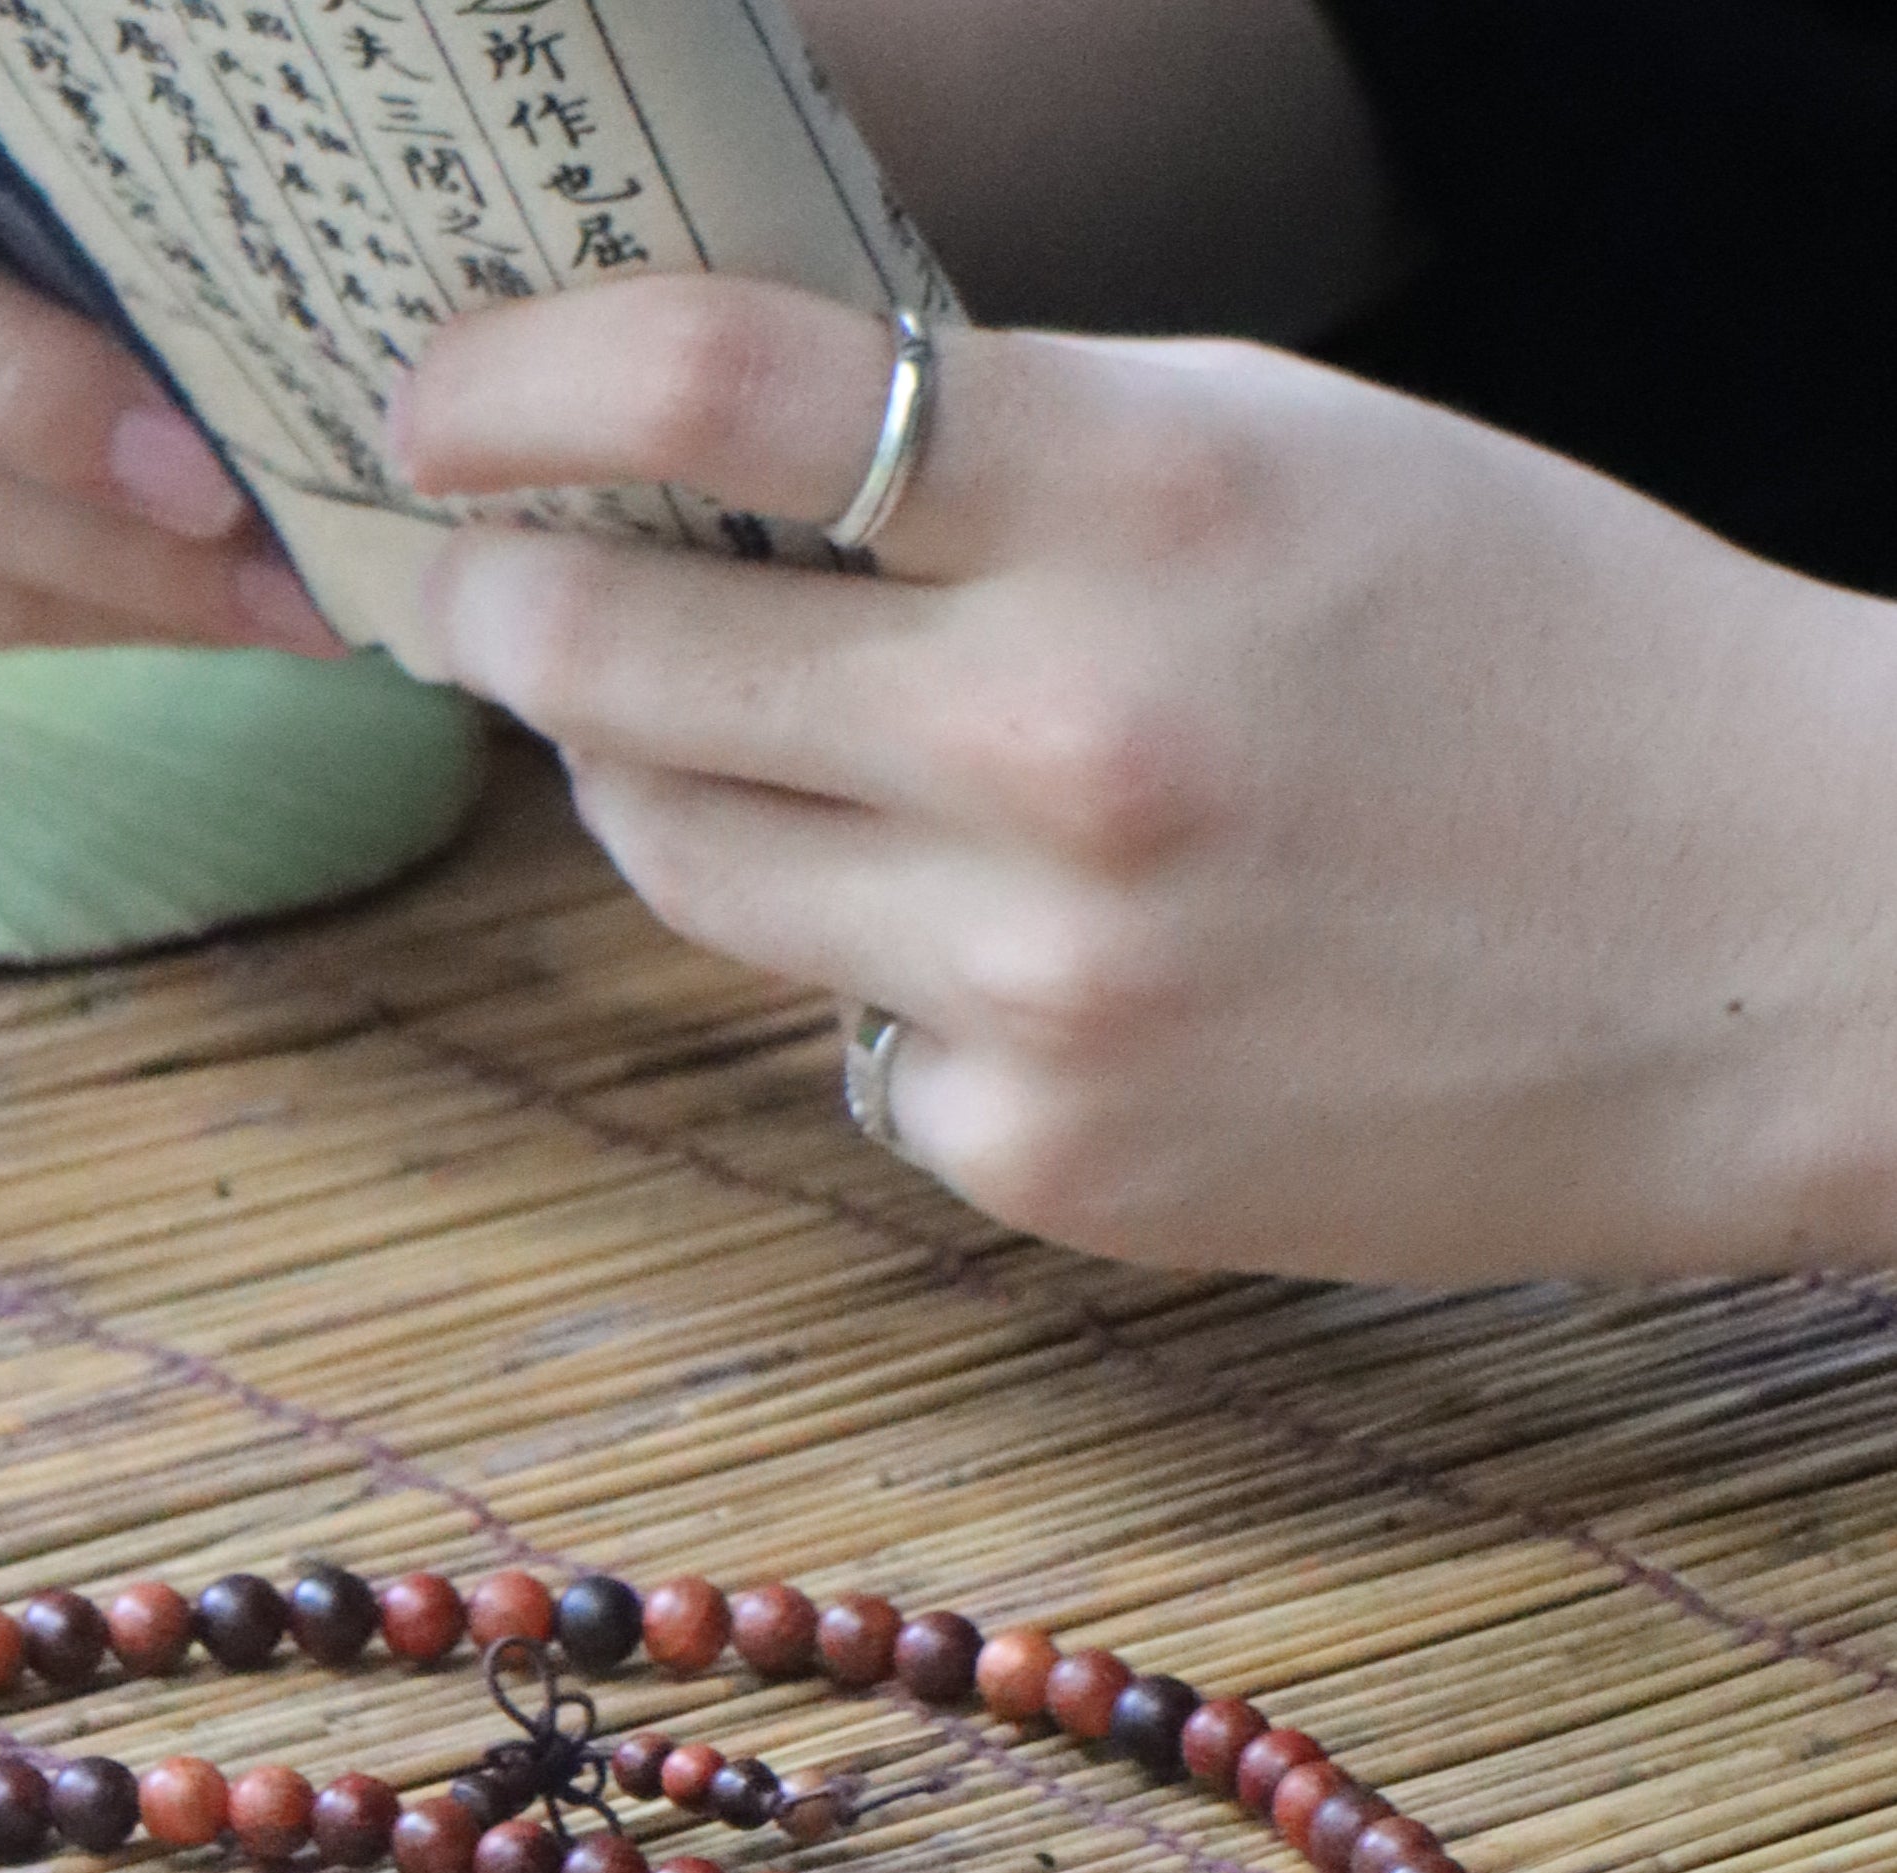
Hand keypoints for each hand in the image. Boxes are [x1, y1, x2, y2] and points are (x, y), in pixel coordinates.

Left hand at [397, 279, 1896, 1280]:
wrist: (1770, 954)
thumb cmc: (1532, 661)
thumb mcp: (1280, 454)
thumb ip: (997, 450)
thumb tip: (702, 460)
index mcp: (1144, 498)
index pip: (716, 396)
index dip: (518, 386)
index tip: (438, 403)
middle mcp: (1064, 748)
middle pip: (615, 669)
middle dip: (509, 613)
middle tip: (485, 587)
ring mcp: (1038, 985)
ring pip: (685, 867)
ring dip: (651, 783)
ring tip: (717, 733)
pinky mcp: (1039, 1158)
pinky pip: (839, 1031)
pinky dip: (863, 961)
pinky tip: (988, 927)